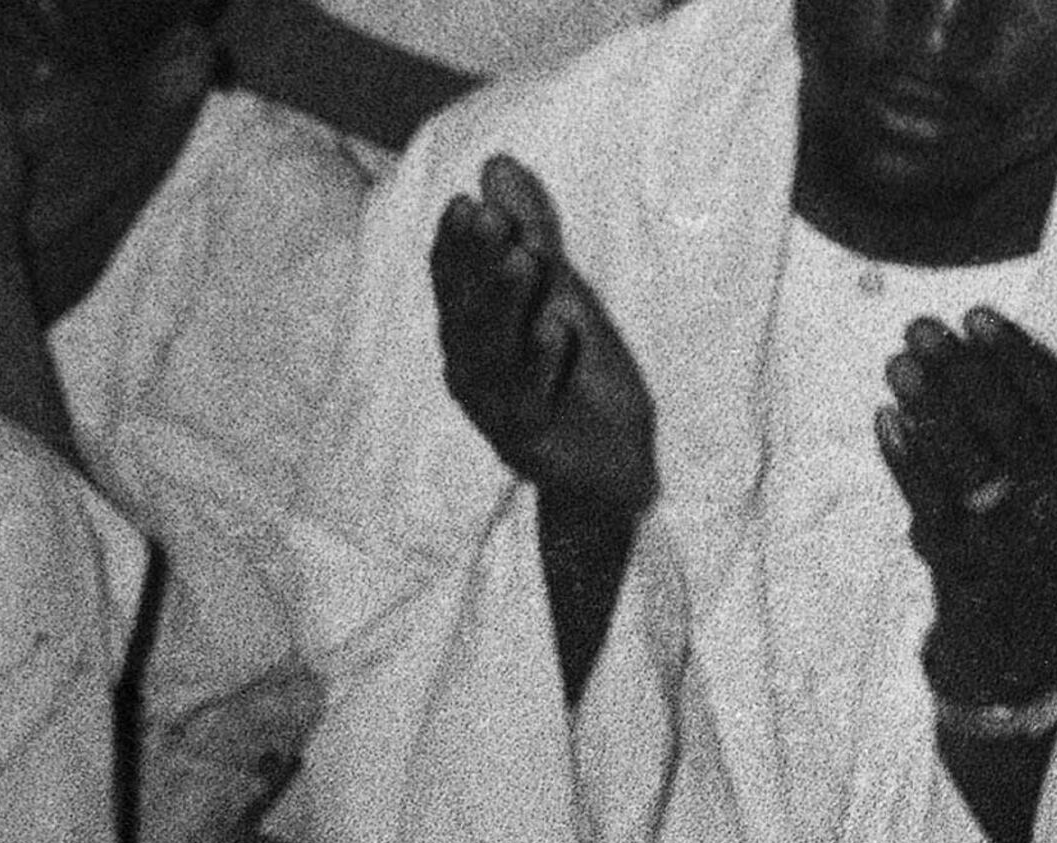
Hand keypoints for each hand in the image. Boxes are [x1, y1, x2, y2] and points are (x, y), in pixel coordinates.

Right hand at [431, 154, 656, 515]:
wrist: (605, 466)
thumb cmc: (575, 373)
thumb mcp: (557, 290)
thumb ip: (528, 231)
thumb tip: (495, 162)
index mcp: (468, 332)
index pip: (451, 282)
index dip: (454, 245)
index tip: (462, 202)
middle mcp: (470, 369)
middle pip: (466, 310)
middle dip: (474, 264)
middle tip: (485, 217)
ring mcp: (495, 408)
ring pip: (493, 351)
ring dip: (505, 305)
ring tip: (522, 260)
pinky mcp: (529, 441)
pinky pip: (531, 399)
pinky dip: (542, 364)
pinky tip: (557, 327)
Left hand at [875, 299, 1056, 707]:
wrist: (1015, 599)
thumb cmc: (1043, 492)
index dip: (1014, 352)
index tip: (976, 314)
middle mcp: (1056, 495)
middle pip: (1007, 422)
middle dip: (961, 370)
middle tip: (920, 326)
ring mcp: (1003, 526)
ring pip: (964, 457)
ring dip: (927, 406)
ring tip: (897, 363)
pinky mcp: (955, 550)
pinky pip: (925, 496)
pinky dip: (903, 456)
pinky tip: (884, 416)